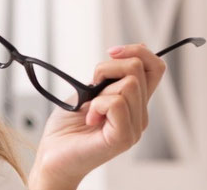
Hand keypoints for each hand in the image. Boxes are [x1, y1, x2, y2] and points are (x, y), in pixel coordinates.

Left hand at [28, 44, 166, 188]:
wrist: (52, 156)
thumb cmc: (67, 128)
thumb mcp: (86, 93)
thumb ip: (105, 79)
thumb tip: (118, 58)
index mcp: (134, 103)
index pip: (155, 68)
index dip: (138, 51)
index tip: (112, 52)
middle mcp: (139, 115)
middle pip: (139, 69)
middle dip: (107, 68)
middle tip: (91, 89)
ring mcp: (133, 128)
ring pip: (128, 84)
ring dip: (100, 91)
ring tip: (90, 110)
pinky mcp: (122, 138)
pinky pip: (117, 103)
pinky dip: (97, 105)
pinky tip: (90, 119)